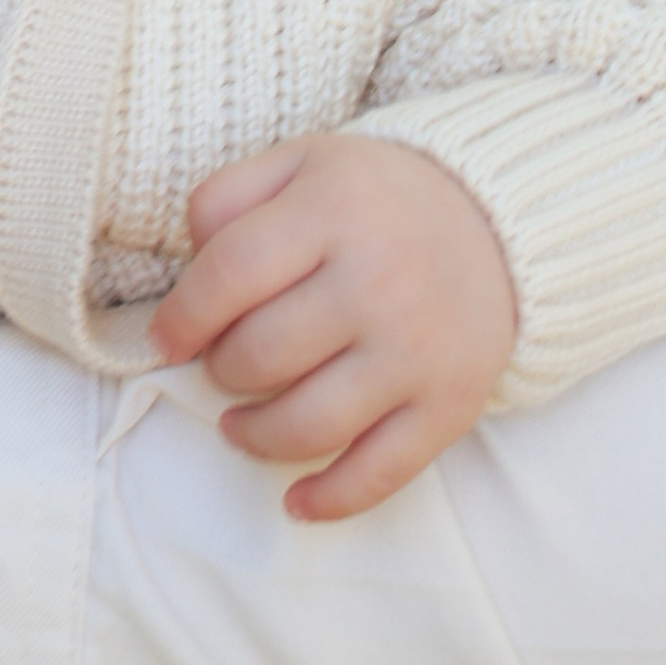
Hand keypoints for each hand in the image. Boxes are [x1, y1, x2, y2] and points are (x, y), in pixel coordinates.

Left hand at [152, 128, 518, 519]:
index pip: (230, 274)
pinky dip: (331, 498)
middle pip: (261, 355)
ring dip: (255, 436)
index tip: (167, 340)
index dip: (183, 317)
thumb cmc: (374, 199)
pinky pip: (381, 472)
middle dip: (222, 369)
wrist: (497, 224)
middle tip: (223, 365)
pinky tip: (295, 501)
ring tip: (238, 425)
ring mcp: (417, 352)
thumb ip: (228, 198)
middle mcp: (377, 283)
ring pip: (309, 424)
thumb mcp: (299, 163)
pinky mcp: (450, 406)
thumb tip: (191, 266)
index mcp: (332, 212)